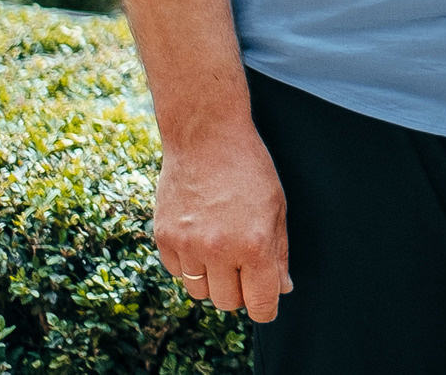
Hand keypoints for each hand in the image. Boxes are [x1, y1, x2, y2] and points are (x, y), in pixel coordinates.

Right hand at [151, 120, 292, 320]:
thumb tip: (282, 288)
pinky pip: (178, 272)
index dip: (265, 309)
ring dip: (212, 280)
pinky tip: (200, 235)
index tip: (265, 306)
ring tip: (221, 248)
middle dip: (240, 291)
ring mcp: (188, 245)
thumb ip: (279, 252)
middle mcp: (219, 250)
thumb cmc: (249, 169)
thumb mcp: (276, 207)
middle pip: (228, 302)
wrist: (206, 136)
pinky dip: (189, 264)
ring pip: (200, 292)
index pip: (260, 303)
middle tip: (244, 266)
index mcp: (254, 244)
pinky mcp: (164, 238)